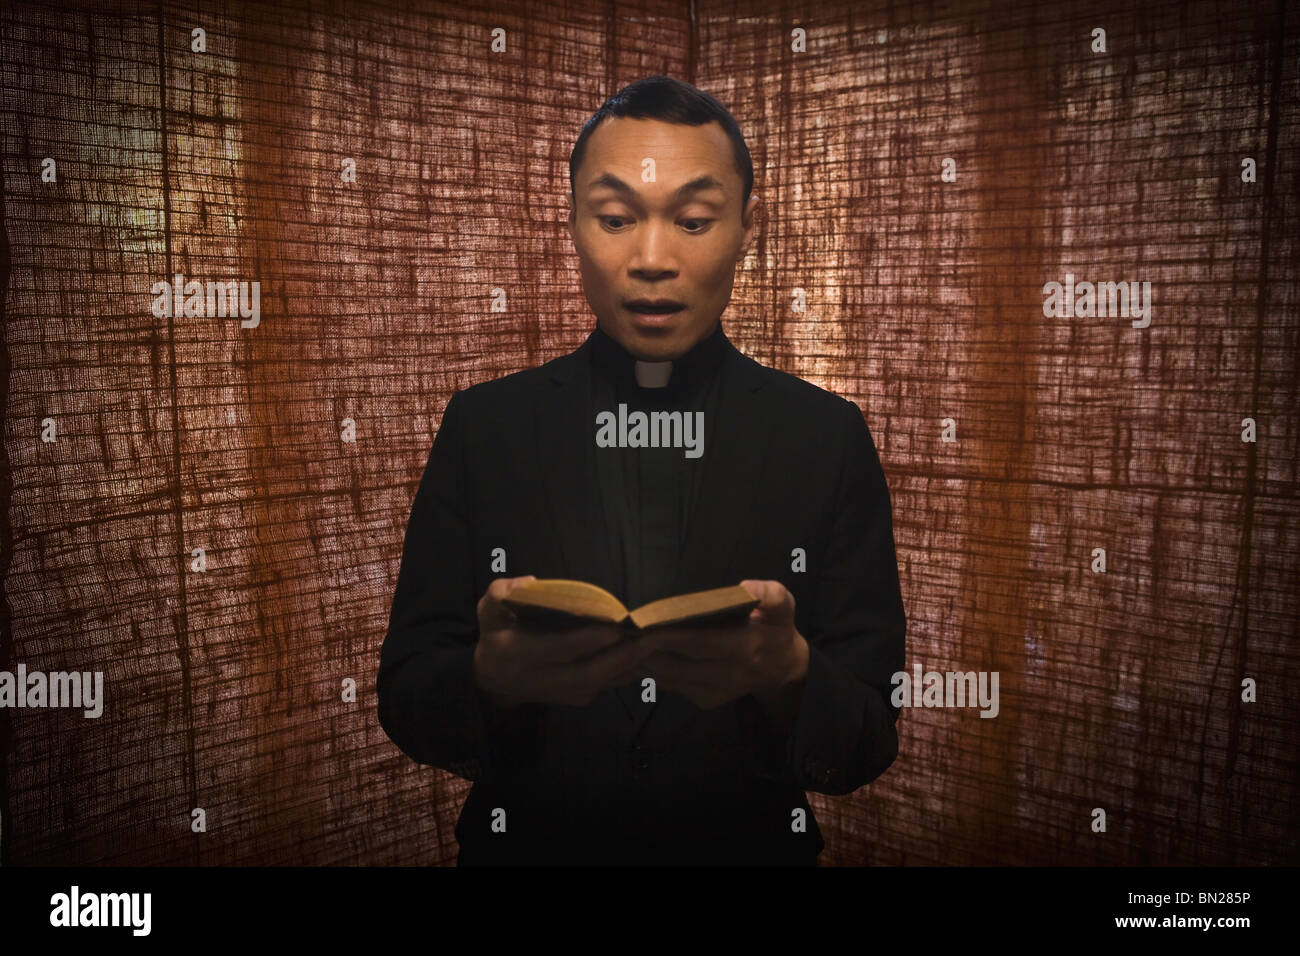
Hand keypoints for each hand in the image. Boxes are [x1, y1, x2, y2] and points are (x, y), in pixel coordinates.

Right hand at [472, 576, 652, 709]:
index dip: (586, 641)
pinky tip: (645, 658)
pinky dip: (624, 673)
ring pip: (598, 684)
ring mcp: (559, 694)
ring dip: (627, 667)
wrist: (494, 678)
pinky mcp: (573, 698)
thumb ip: (502, 594)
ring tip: (653, 648)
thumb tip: (531, 583)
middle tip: (646, 640)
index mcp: (517, 656)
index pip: (557, 650)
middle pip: (585, 674)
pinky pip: (603, 687)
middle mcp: (541, 680)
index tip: (614, 629)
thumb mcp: (488, 610)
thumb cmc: (496, 635)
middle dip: (618, 659)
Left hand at [639, 580, 808, 710]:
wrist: (782, 670)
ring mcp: (714, 691)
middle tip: (623, 633)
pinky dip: (650, 674)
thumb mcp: (784, 607)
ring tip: (620, 645)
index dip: (672, 636)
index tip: (645, 624)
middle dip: (648, 651)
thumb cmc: (775, 630)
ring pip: (670, 679)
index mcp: (745, 648)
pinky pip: (671, 687)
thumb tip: (748, 588)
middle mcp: (727, 674)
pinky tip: (631, 659)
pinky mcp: (704, 700)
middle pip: (679, 665)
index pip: (701, 643)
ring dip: (643, 664)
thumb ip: (772, 596)